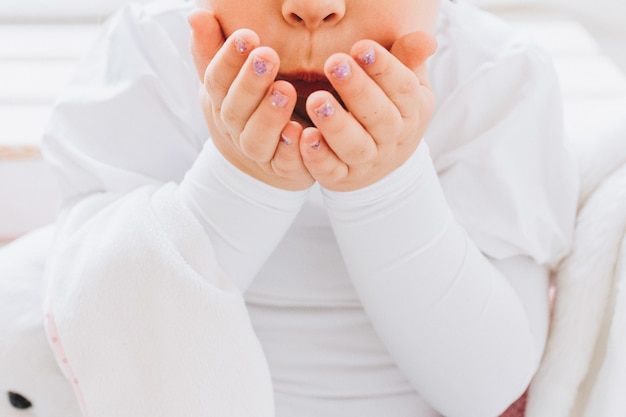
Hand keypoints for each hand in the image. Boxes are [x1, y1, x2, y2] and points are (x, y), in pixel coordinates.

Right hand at [188, 10, 313, 190]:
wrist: (262, 162)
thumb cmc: (247, 109)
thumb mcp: (228, 80)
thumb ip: (214, 49)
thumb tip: (197, 15)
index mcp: (221, 101)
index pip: (217, 80)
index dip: (229, 59)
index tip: (247, 35)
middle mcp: (235, 128)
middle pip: (235, 109)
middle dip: (250, 83)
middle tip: (267, 56)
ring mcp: (258, 152)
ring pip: (257, 139)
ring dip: (269, 116)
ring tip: (285, 90)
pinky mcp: (283, 170)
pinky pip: (284, 163)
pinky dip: (290, 150)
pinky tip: (301, 131)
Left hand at [299, 32, 436, 191]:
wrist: (384, 166)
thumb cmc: (389, 110)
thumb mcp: (406, 86)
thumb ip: (408, 59)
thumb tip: (425, 40)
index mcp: (412, 111)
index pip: (403, 88)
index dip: (384, 67)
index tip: (361, 47)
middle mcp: (392, 139)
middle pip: (379, 117)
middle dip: (357, 90)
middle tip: (334, 64)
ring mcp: (368, 162)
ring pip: (355, 146)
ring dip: (336, 125)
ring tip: (316, 100)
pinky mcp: (342, 179)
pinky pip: (331, 171)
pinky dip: (318, 157)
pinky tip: (304, 136)